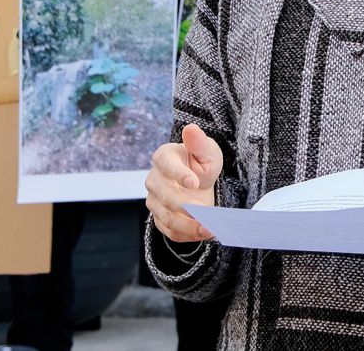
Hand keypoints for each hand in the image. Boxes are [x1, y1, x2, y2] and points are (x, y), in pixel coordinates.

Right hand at [145, 123, 222, 242]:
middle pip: (165, 196)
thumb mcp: (207, 150)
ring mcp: (154, 200)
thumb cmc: (201, 162)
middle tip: (207, 214)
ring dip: (189, 226)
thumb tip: (190, 129)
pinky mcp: (159, 217)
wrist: (200, 182)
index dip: (180, 175)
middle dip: (187, 207)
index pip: (167, 166)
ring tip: (210, 229)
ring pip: (167, 217)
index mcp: (163, 157)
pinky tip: (202, 233)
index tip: (195, 183)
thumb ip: (199, 142)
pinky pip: (169, 230)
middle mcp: (154, 179)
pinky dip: (186, 235)